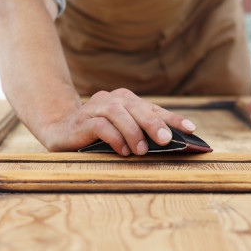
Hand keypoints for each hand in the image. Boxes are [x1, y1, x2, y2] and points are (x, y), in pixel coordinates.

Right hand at [38, 88, 195, 154]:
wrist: (59, 131)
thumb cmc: (97, 135)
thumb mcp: (122, 133)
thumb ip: (141, 134)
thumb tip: (170, 144)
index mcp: (125, 100)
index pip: (152, 107)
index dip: (172, 117)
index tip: (191, 129)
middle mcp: (110, 99)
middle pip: (136, 106)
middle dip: (153, 123)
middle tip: (166, 140)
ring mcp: (94, 108)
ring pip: (117, 113)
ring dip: (132, 131)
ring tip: (141, 151)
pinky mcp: (81, 121)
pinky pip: (99, 125)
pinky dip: (114, 137)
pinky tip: (122, 151)